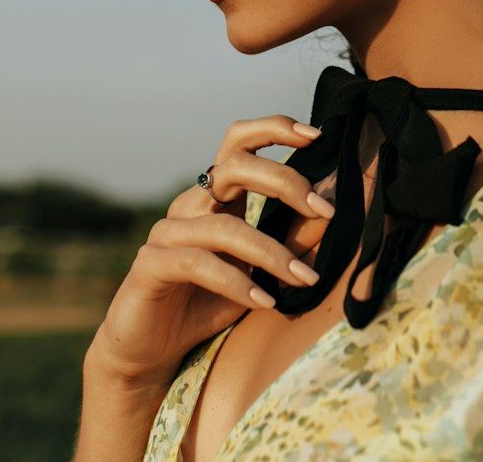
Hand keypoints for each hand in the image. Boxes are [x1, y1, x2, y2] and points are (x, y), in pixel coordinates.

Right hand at [87, 114, 338, 388]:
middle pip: (233, 168)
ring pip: (224, 225)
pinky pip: (198, 263)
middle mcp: (191, 206)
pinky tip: (265, 302)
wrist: (153, 353)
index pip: (239, 144)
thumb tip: (331, 210)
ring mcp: (167, 232)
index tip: (316, 136)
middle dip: (284, 182)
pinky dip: (237, 281)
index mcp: (217, 198)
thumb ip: (292, 241)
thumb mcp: (261, 273)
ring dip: (272, 252)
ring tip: (306, 279)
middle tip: (326, 210)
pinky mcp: (151, 264)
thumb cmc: (209, 306)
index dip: (274, 129)